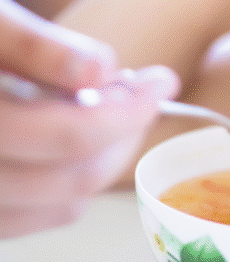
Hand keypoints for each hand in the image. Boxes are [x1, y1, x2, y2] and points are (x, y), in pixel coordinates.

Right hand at [0, 0, 180, 237]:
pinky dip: (73, 183)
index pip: (68, 135)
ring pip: (66, 203)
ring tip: (108, 111)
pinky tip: (76, 142)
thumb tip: (97, 71)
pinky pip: (40, 216)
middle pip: (75, 176)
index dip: (129, 111)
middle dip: (124, 132)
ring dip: (105, 157)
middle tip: (142, 93)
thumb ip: (35, 44)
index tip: (162, 81)